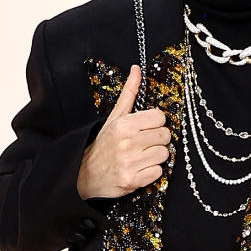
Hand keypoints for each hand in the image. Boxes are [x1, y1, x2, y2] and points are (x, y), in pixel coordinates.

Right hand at [77, 64, 172, 199]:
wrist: (85, 174)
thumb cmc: (104, 144)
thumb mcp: (114, 117)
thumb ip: (129, 93)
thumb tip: (137, 70)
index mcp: (125, 125)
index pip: (160, 118)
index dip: (155, 123)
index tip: (147, 128)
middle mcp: (128, 143)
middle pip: (165, 136)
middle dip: (157, 139)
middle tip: (144, 143)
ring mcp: (131, 162)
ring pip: (164, 154)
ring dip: (155, 156)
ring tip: (141, 156)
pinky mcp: (133, 180)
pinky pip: (158, 172)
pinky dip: (151, 172)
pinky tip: (139, 168)